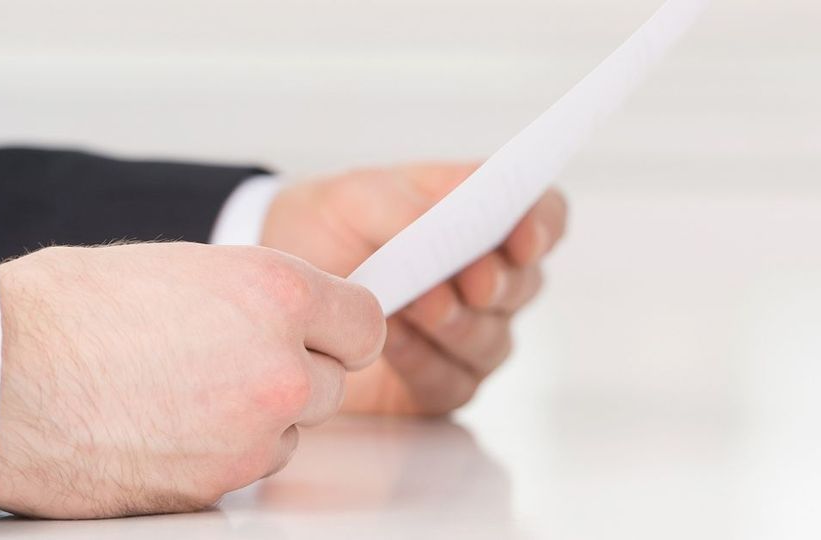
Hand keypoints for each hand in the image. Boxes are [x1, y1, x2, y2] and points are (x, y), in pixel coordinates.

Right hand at [0, 242, 384, 517]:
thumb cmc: (62, 315)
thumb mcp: (182, 268)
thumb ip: (254, 297)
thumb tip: (294, 315)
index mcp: (275, 293)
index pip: (365, 323)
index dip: (338, 329)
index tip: (323, 334)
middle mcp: (279, 366)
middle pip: (335, 383)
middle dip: (294, 374)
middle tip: (224, 361)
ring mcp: (251, 434)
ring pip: (292, 431)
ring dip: (255, 419)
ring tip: (177, 392)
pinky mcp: (217, 486)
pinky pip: (245, 470)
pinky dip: (217, 455)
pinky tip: (161, 428)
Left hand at [259, 164, 567, 414]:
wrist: (276, 286)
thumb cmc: (327, 228)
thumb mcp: (354, 196)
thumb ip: (403, 206)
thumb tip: (441, 229)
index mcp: (480, 217)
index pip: (544, 216)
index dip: (543, 227)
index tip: (521, 238)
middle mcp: (488, 280)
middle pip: (524, 286)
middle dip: (497, 283)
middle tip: (467, 280)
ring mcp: (468, 335)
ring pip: (494, 341)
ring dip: (458, 324)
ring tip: (412, 305)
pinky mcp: (437, 384)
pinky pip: (452, 383)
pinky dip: (424, 361)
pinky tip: (390, 341)